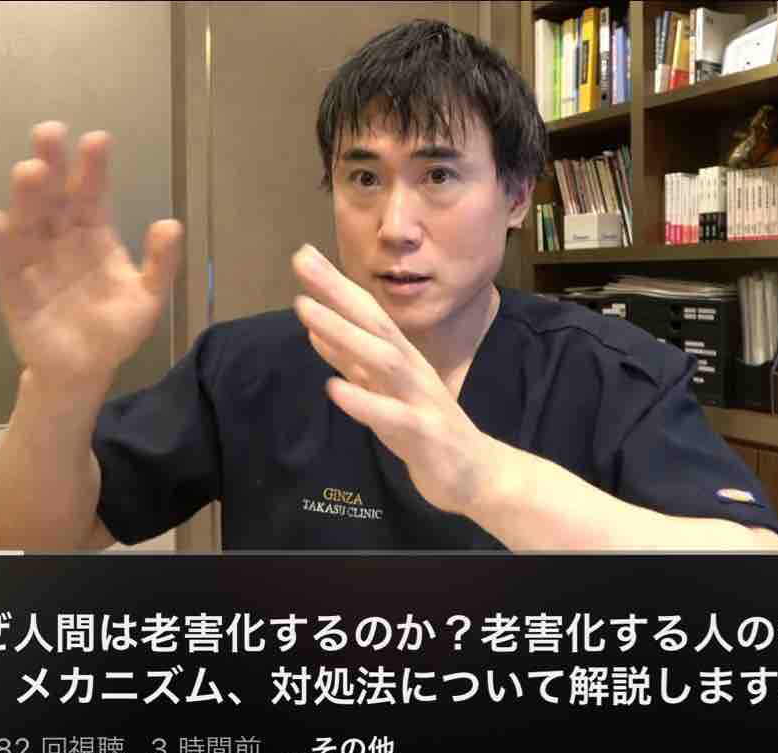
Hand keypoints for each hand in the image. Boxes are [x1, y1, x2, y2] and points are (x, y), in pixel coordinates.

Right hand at [0, 121, 182, 387]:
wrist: (85, 371)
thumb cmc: (115, 330)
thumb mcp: (147, 299)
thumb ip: (160, 264)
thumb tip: (172, 223)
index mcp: (93, 233)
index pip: (92, 193)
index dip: (93, 167)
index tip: (98, 140)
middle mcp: (60, 236)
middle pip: (53, 194)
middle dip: (51, 163)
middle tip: (50, 133)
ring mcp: (34, 258)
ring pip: (27, 219)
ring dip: (26, 195)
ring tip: (29, 172)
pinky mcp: (13, 285)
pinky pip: (4, 262)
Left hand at [291, 244, 492, 515]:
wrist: (476, 474)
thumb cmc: (427, 430)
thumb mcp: (384, 393)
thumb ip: (353, 364)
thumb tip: (317, 332)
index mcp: (402, 360)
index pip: (368, 314)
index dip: (337, 285)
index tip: (304, 254)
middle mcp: (411, 371)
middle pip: (374, 323)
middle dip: (338, 291)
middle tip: (302, 260)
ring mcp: (419, 400)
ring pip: (383, 360)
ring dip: (344, 333)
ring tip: (306, 310)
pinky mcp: (424, 434)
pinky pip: (392, 416)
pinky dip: (363, 401)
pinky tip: (334, 388)